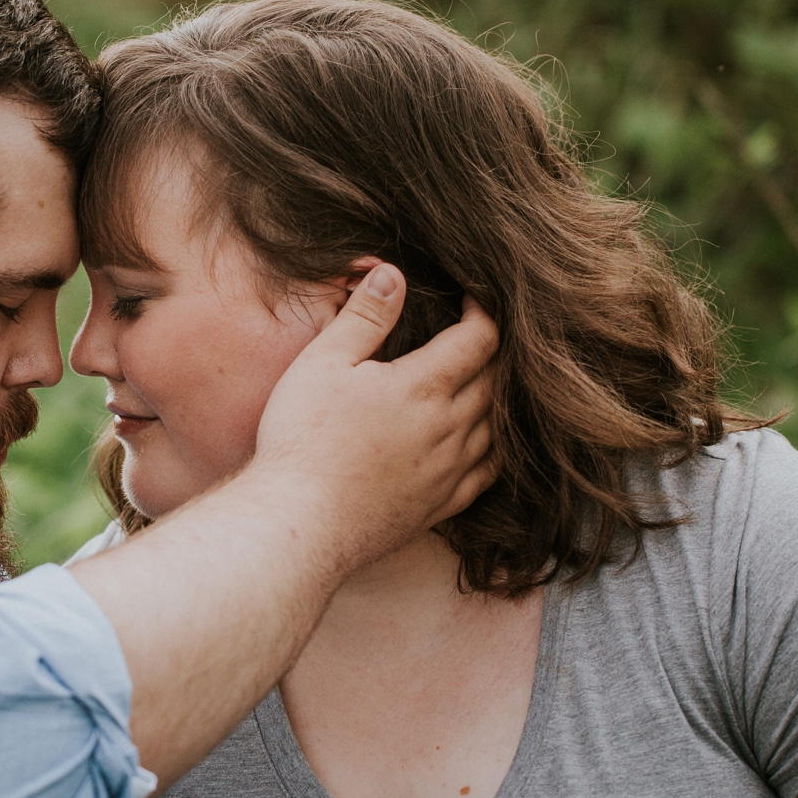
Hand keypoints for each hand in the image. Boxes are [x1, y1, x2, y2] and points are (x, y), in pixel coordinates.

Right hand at [251, 262, 498, 567]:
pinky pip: (488, 473)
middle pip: (495, 381)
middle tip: (476, 335)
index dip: (484, 312)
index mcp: (424, 386)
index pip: (480, 339)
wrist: (300, 522)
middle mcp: (449, 428)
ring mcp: (449, 471)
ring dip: (496, 399)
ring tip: (481, 381)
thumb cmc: (303, 439)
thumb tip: (393, 275)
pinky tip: (480, 442)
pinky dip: (494, 450)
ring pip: (497, 427)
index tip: (473, 298)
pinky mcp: (441, 506)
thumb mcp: (323, 363)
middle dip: (492, 352)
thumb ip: (364, 317)